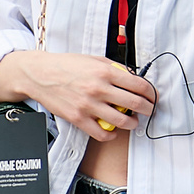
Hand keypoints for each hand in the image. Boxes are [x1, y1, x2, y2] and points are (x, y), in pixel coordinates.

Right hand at [13, 51, 157, 141]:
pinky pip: (101, 133)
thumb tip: (132, 76)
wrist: (40, 74)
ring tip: (132, 121)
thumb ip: (113, 68)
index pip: (139, 85)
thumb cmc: (65, 65)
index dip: (151, 93)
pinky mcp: (78, 118)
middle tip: (149, 110)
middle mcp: (99, 89)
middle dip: (147, 108)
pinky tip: (113, 131)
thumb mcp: (93, 59)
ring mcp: (88, 105)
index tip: (152, 96)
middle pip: (135, 104)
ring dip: (132, 123)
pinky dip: (111, 135)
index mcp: (105, 72)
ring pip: (121, 121)